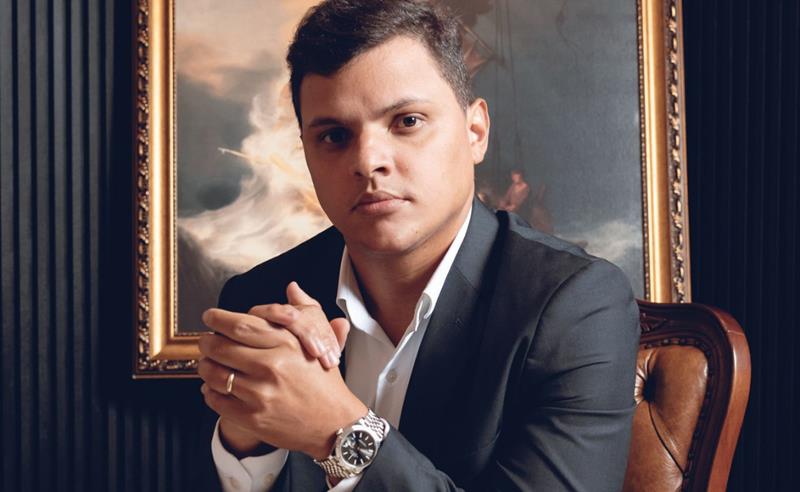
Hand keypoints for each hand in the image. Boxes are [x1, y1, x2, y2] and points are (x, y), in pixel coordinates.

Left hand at [198, 295, 366, 459]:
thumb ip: (305, 311)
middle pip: (221, 346)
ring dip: (205, 367)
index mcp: (287, 343)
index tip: (210, 316)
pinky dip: (209, 392)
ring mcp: (261, 393)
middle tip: (205, 341)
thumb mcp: (320, 343)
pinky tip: (214, 388)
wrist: (334, 424)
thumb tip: (293, 287)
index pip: (240, 324)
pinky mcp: (253, 417)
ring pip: (214, 374)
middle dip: (206, 342)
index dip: (218, 318)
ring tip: (208, 364)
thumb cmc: (325, 383)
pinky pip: (216, 400)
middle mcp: (272, 365)